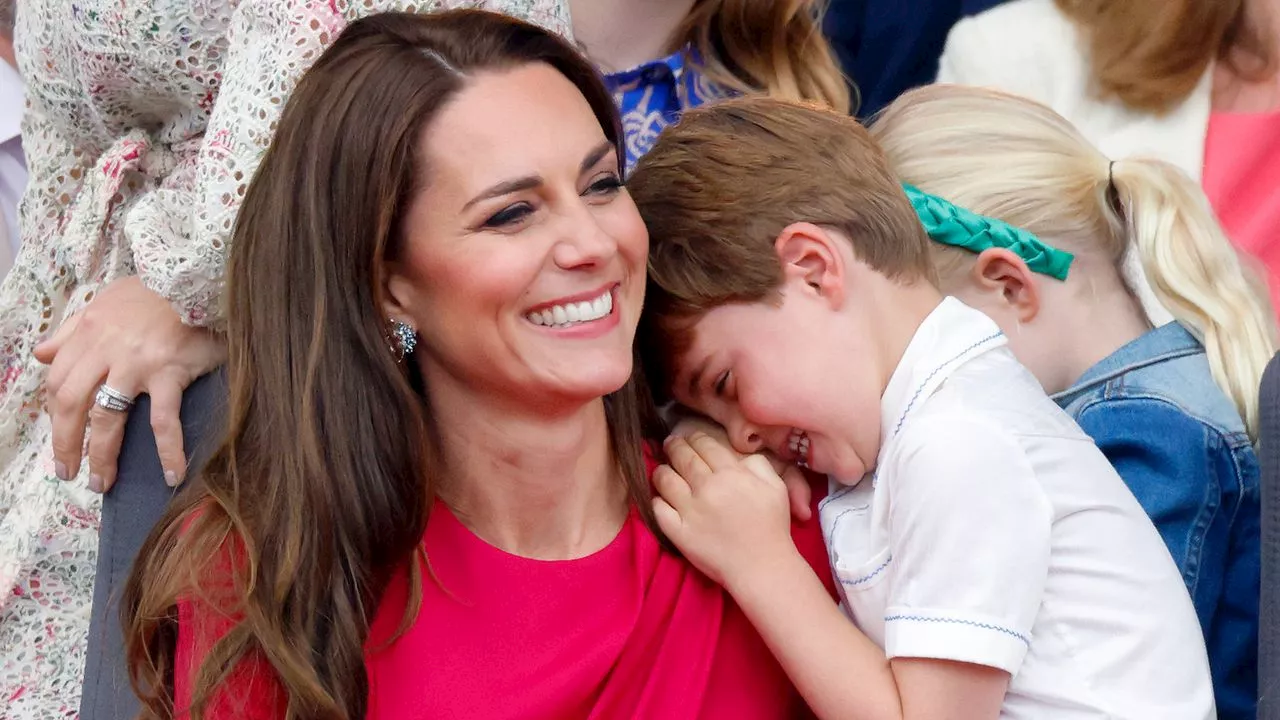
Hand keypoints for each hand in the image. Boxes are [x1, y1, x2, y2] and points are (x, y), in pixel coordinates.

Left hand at [34, 276, 226, 492]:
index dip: (56, 417)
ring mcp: (136, 364)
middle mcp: (105, 350)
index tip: (63, 440)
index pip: (59, 382)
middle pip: (72, 404)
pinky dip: (168, 451)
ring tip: (103, 483)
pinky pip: (163, 420)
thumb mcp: (105, 303)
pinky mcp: (169, 373)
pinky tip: (173, 474)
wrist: (198, 278)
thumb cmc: (155, 293)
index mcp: (88, 334)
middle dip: (67, 443)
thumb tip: (41, 353)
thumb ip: (72, 331)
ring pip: (107, 417)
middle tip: (69, 472)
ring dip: (102, 456)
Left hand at [669, 416, 812, 521]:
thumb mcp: (775, 487)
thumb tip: (738, 454)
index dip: (694, 438)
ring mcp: (690, 510)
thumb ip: (757, 464)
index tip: (689, 438)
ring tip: (662, 469)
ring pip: (664, 479)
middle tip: (670, 443)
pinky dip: (656, 499)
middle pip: (682, 456)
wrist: (762, 567)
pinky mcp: (678, 532)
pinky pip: (657, 508)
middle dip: (673, 446)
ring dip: (661, 470)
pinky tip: (660, 497)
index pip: (704, 444)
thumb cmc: (772, 527)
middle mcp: (707, 488)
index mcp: (731, 474)